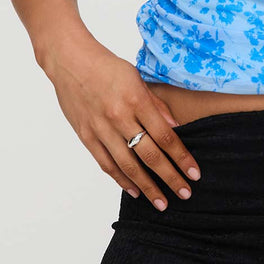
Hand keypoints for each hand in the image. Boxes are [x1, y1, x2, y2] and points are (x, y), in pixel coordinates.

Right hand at [45, 35, 201, 209]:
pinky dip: (121, 179)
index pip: (164, 136)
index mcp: (135, 100)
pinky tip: (135, 190)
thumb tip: (176, 129)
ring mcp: (100, 129)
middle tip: (185, 193)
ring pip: (127, 165)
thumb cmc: (107, 66)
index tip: (194, 173)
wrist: (69, 61)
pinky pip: (106, 164)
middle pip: (149, 155)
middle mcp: (118, 117)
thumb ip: (156, 105)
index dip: (181, 157)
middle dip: (169, 177)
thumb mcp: (137, 78)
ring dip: (147, 187)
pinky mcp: (86, 136)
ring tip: (161, 202)